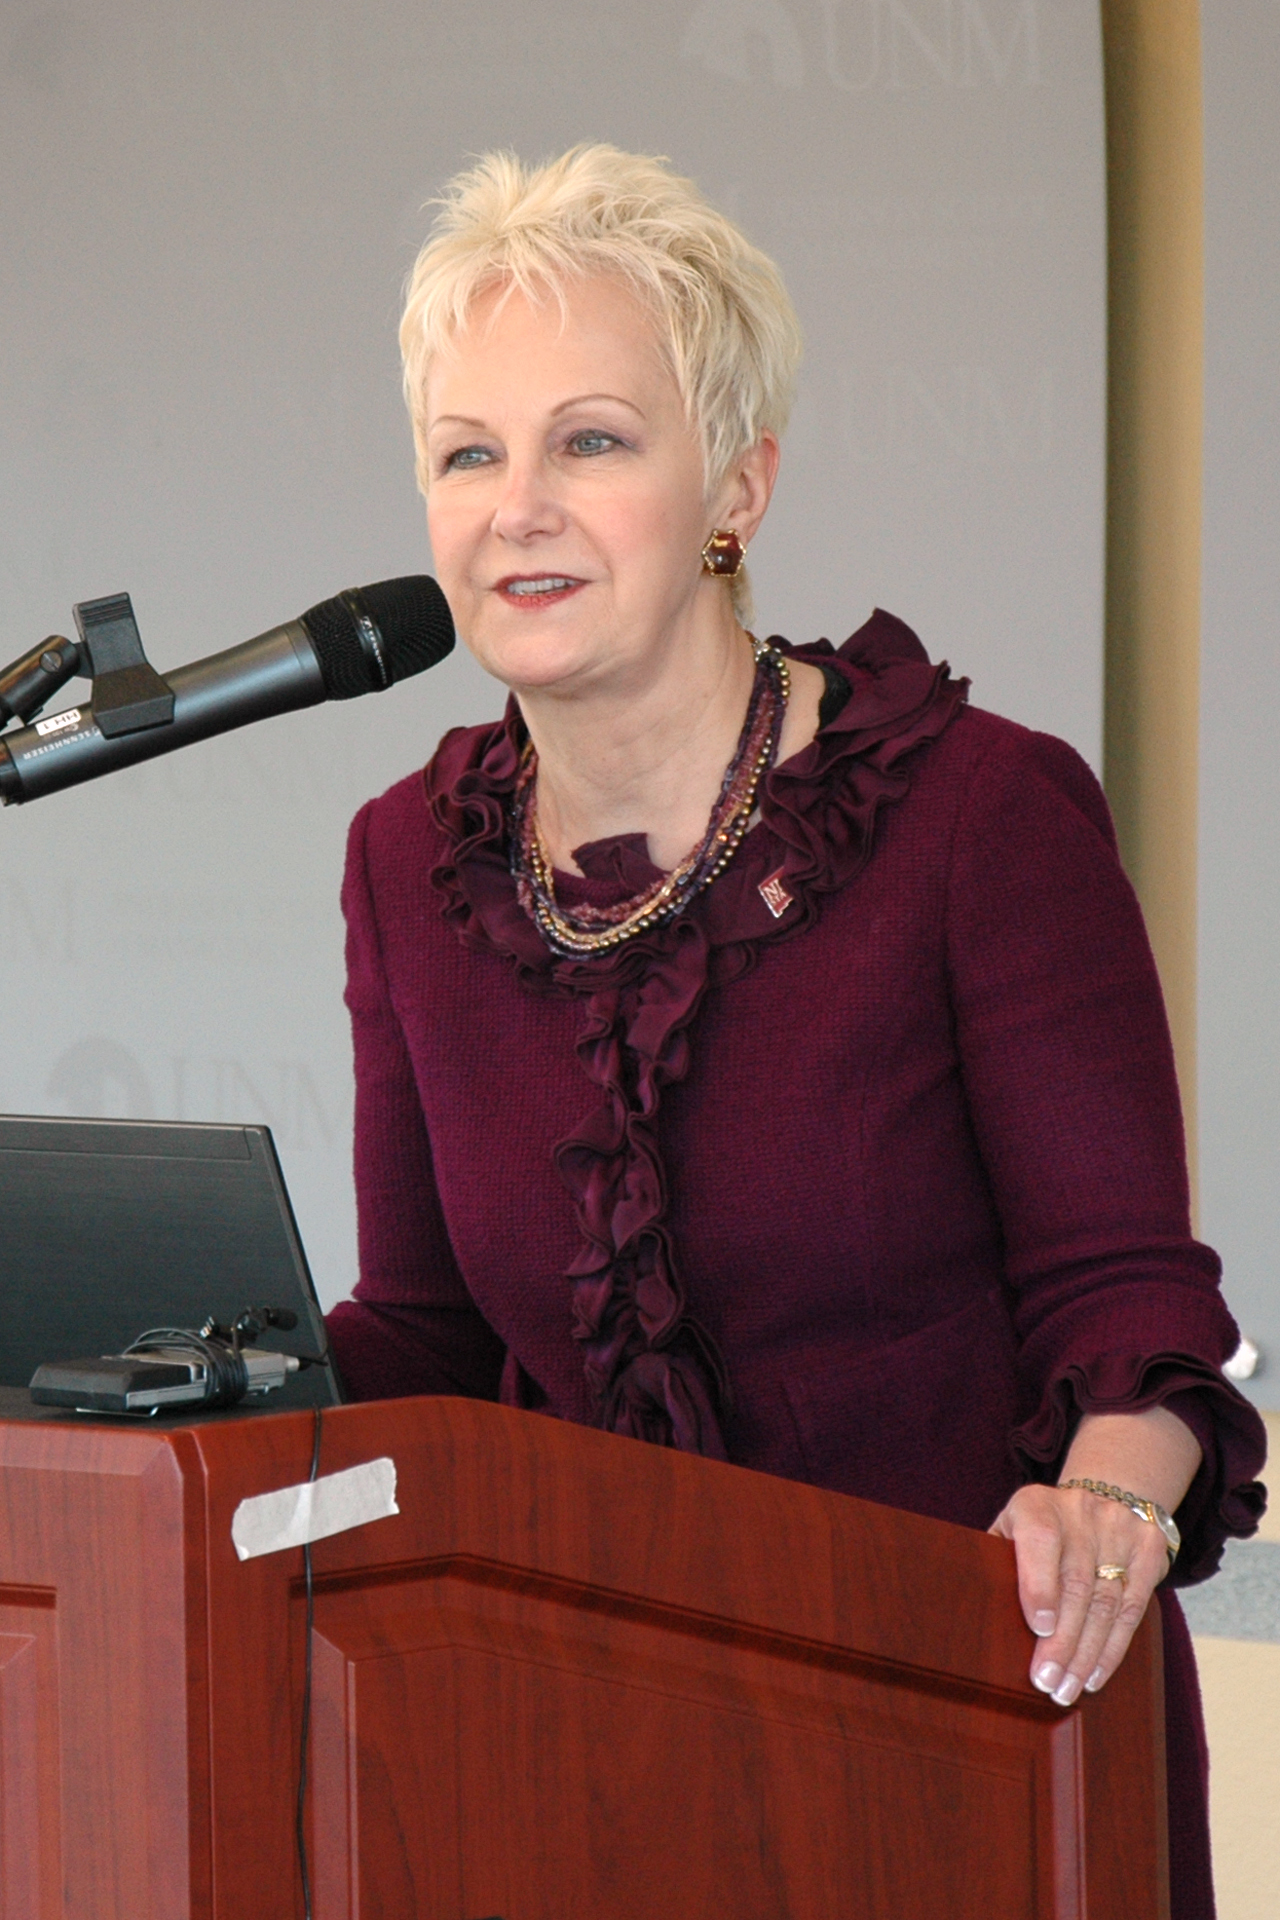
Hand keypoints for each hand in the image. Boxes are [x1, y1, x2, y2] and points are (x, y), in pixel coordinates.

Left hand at [988, 1482, 1169, 1705]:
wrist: (1100, 1498)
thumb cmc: (1040, 1531)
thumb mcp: (1011, 1532)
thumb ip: (997, 1562)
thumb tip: (979, 1612)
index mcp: (1036, 1504)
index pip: (1041, 1542)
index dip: (1040, 1586)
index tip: (1038, 1629)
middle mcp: (1079, 1510)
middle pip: (1077, 1584)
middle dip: (1062, 1641)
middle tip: (1047, 1681)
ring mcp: (1118, 1527)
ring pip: (1107, 1603)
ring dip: (1086, 1654)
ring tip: (1068, 1687)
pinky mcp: (1147, 1547)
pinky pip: (1134, 1608)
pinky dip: (1113, 1647)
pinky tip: (1095, 1673)